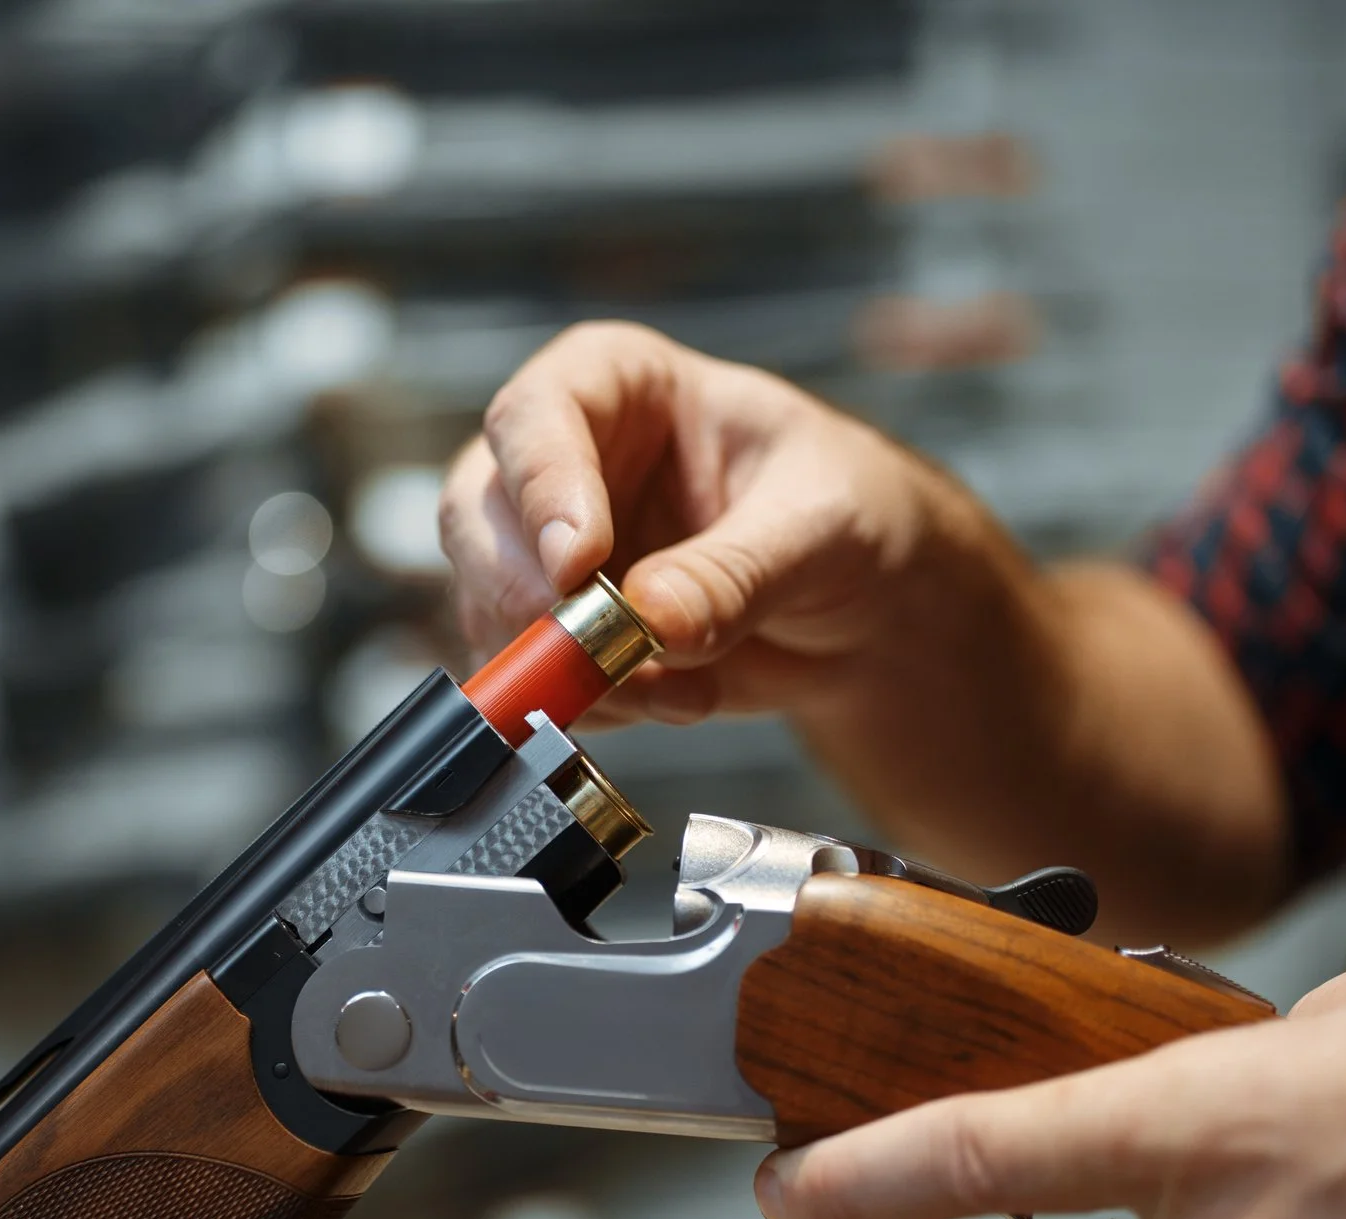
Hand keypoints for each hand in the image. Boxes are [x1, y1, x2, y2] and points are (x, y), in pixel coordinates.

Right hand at [439, 321, 993, 725]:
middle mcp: (566, 463)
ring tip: (677, 688)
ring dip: (568, 667)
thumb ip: (735, 571)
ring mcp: (550, 554)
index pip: (539, 413)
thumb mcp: (818, 525)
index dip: (543, 487)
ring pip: (489, 607)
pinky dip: (593, 707)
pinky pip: (532, 679)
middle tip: (589, 651)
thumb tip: (654, 619)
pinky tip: (675, 699)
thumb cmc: (849, 513)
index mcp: (619, 385)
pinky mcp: (562, 636)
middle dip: (523, 594)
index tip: (577, 563)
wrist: (869, 605)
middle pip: (476, 513)